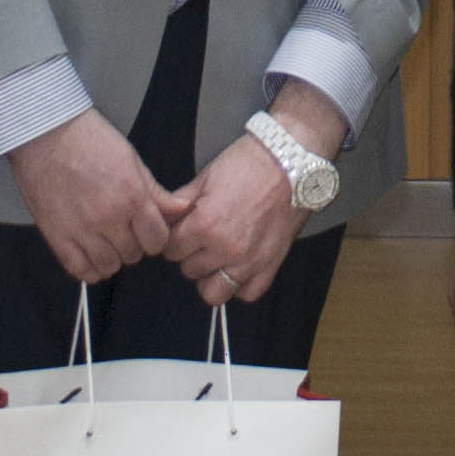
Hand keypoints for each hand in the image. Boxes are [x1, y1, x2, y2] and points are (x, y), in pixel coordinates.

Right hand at [8, 109, 192, 284]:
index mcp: (131, 197)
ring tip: (107, 240)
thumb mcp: (132, 160)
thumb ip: (157, 192)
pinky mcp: (56, 235)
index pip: (157, 240)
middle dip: (133, 244)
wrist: (46, 133)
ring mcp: (81, 229)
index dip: (155, 237)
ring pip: (109, 266)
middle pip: (134, 255)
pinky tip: (90, 254)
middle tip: (125, 230)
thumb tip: (180, 209)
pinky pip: (79, 269)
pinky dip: (88, 268)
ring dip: (112, 257)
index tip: (148, 231)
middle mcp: (108, 217)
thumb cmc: (87, 139)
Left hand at [170, 134, 307, 305]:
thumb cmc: (250, 164)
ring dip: (212, 276)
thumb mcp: (206, 177)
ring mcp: (249, 261)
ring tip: (218, 258)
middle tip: (202, 239)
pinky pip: (247, 293)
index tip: (183, 232)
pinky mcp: (271, 265)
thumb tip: (163, 218)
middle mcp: (225, 248)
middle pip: (189, 270)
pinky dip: (241, 284)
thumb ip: (180, 203)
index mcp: (205, 224)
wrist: (291, 162)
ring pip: (214, 292)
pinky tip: (239, 267)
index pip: (171, 250)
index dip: (175, 239)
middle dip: (191, 255)